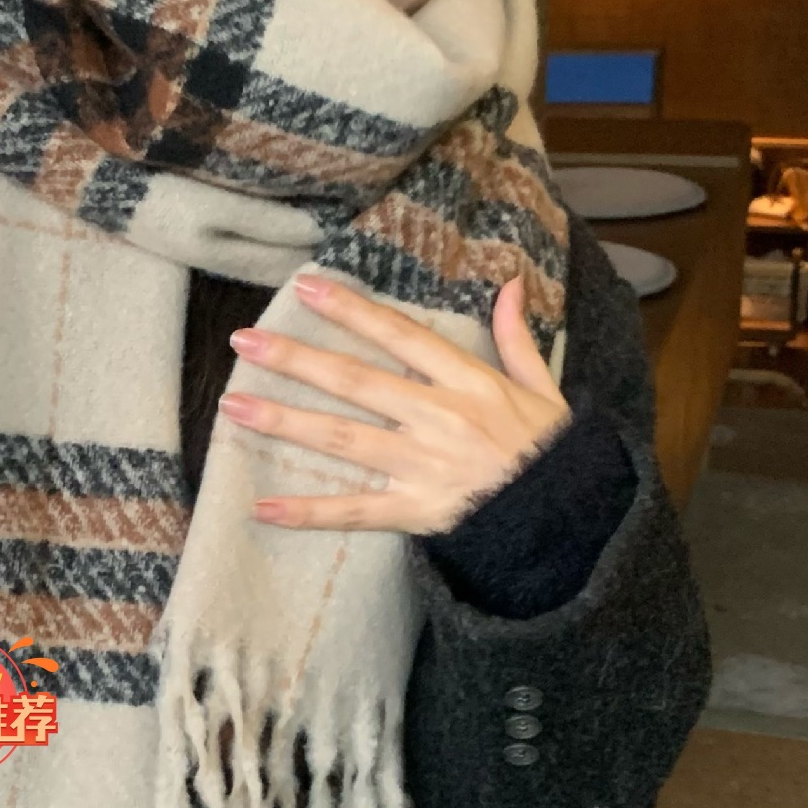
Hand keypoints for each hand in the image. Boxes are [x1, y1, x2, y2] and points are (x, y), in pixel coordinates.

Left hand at [216, 272, 568, 535]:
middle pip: (355, 381)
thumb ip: (516, 338)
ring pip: (343, 439)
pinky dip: (308, 512)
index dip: (352, 310)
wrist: (573, 525)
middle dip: (296, 359)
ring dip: (285, 422)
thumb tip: (509, 282)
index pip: (400, 336)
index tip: (307, 288)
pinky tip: (262, 508)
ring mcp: (423, 466)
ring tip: (234, 406)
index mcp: (469, 383)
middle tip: (244, 340)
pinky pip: (354, 512)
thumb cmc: (555, 457)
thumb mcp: (545, 390)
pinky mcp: (416, 512)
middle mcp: (439, 417)